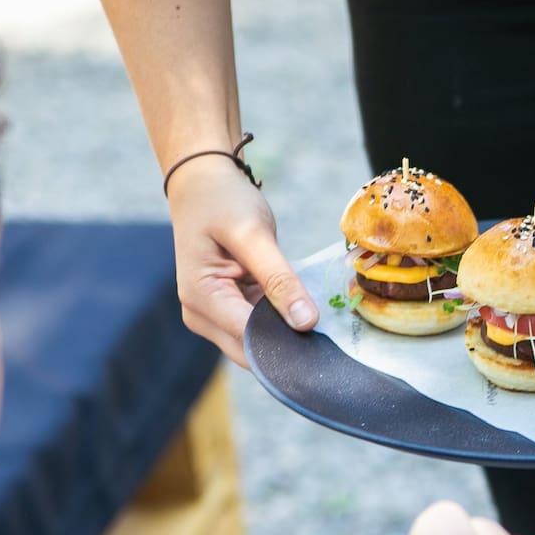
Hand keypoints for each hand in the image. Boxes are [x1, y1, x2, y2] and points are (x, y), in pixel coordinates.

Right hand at [166, 156, 317, 366]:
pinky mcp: (227, 308)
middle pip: (251, 350)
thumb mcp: (252, 235)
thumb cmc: (222, 201)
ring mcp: (212, 314)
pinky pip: (258, 325)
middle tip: (333, 339)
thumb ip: (280, 279)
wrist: (201, 183)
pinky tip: (306, 311)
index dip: (287, 345)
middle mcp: (201, 315)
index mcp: (201, 298)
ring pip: (257, 342)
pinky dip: (280, 319)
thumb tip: (306, 323)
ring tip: (324, 325)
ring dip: (286, 333)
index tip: (327, 345)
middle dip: (288, 345)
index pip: (250, 339)